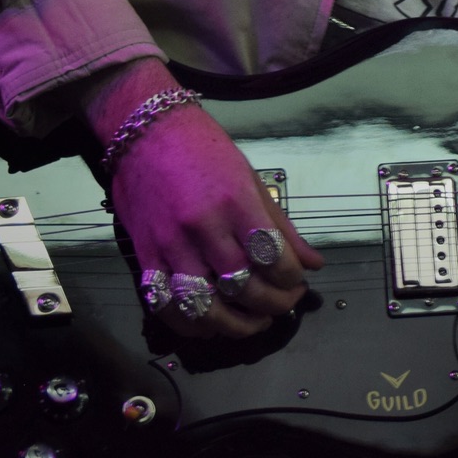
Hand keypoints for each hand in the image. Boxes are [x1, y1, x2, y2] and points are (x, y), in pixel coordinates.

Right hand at [82, 60, 323, 337]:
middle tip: (284, 305)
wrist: (145, 132)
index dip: (292, 279)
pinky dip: (190, 324)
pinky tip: (211, 325)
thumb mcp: (251, 179)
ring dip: (235, 325)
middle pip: (242, 287)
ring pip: (204, 305)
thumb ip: (282, 226)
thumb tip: (314, 264)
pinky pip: (165, 304)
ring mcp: (169, 244)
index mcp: (236, 202)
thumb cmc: (204, 150)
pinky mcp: (143, 256)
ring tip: (253, 323)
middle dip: (272, 305)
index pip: (273, 257)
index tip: (298, 282)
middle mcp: (203, 227)